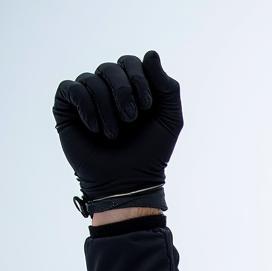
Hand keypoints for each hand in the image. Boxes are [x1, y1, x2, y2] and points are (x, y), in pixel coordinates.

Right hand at [53, 51, 181, 213]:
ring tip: (113, 135)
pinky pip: (71, 88)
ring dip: (107, 109)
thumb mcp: (170, 120)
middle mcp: (108, 91)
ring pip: (91, 79)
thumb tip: (150, 54)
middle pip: (110, 68)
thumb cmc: (151, 154)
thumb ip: (168, 87)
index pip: (130, 63)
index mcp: (132, 90)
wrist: (128, 182)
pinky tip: (95, 129)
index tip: (148, 106)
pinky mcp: (67, 108)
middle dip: (124, 92)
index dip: (139, 79)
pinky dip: (86, 107)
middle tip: (131, 120)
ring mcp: (86, 98)